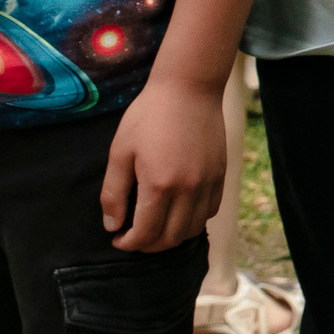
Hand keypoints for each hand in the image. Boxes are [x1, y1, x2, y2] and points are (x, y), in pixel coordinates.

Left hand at [101, 73, 226, 251]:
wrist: (189, 88)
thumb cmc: (149, 116)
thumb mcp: (120, 151)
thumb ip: (114, 192)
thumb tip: (112, 225)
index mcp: (159, 185)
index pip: (145, 233)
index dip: (128, 243)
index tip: (117, 238)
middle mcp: (188, 189)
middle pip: (171, 238)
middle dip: (148, 245)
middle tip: (134, 237)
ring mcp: (208, 183)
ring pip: (192, 229)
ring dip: (172, 237)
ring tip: (155, 227)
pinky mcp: (220, 175)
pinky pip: (210, 211)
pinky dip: (193, 221)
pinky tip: (179, 212)